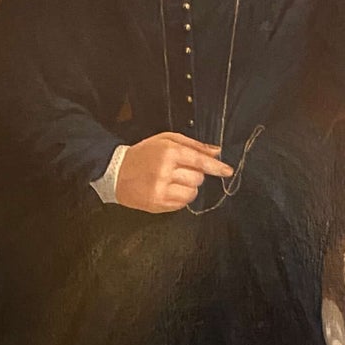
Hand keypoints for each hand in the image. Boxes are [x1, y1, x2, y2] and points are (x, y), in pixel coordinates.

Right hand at [115, 133, 233, 212]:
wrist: (117, 172)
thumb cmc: (143, 154)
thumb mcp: (165, 141)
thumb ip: (193, 145)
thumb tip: (216, 152)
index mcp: (168, 152)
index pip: (199, 160)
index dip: (216, 167)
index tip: (228, 171)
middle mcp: (165, 171)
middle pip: (198, 178)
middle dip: (195, 174)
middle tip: (180, 170)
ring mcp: (161, 190)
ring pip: (192, 193)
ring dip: (188, 187)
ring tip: (173, 180)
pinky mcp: (158, 204)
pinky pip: (182, 204)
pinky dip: (180, 197)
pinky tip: (168, 189)